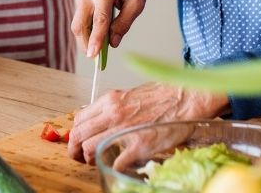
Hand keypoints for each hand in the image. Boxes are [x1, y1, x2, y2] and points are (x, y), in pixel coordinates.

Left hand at [67, 82, 228, 163]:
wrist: (187, 99)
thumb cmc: (163, 96)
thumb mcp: (130, 94)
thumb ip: (113, 107)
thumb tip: (100, 118)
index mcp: (110, 100)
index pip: (79, 119)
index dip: (75, 133)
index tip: (78, 140)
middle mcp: (113, 114)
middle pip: (79, 135)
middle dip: (74, 149)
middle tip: (79, 156)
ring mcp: (124, 130)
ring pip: (90, 148)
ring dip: (89, 159)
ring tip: (96, 160)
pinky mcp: (139, 146)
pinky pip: (115, 162)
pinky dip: (112, 166)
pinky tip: (118, 164)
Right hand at [71, 0, 150, 58]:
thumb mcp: (137, 4)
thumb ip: (124, 23)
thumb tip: (112, 42)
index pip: (99, 20)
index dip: (95, 40)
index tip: (93, 56)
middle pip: (80, 24)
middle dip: (86, 43)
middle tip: (97, 58)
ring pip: (77, 24)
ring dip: (86, 38)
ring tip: (100, 48)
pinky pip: (80, 19)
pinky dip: (87, 30)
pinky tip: (98, 35)